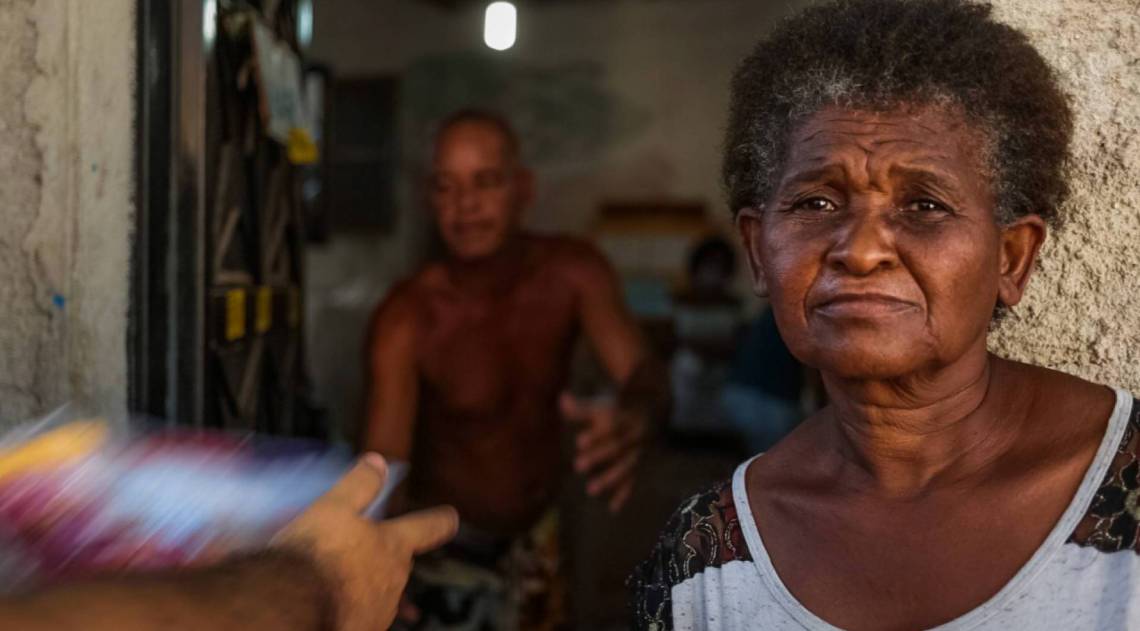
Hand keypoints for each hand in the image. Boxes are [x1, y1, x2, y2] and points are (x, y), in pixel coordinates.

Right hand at [274, 454, 457, 630]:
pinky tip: (330, 605)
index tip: (450, 517)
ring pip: (380, 592)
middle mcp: (394, 582)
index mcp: (393, 548)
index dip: (438, 520)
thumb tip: (379, 463)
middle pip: (399, 563)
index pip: (427, 528)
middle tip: (368, 548)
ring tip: (338, 579)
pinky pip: (361, 615)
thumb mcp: (333, 508)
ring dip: (367, 584)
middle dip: (390, 555)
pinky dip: (351, 608)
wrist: (292, 611)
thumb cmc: (315, 555)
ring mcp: (380, 612)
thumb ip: (359, 485)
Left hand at [560, 392, 647, 511]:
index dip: (597, 434)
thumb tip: (562, 399)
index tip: (579, 441)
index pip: (611, 425)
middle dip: (599, 456)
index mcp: (624, 417)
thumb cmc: (617, 410)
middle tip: (577, 465)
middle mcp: (634, 435)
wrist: (653, 414)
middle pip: (617, 447)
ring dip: (609, 479)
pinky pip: (633, 480)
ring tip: (590, 490)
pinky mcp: (640, 466)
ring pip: (625, 466)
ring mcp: (638, 452)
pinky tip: (613, 508)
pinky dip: (624, 494)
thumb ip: (581, 407)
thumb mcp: (602, 405)